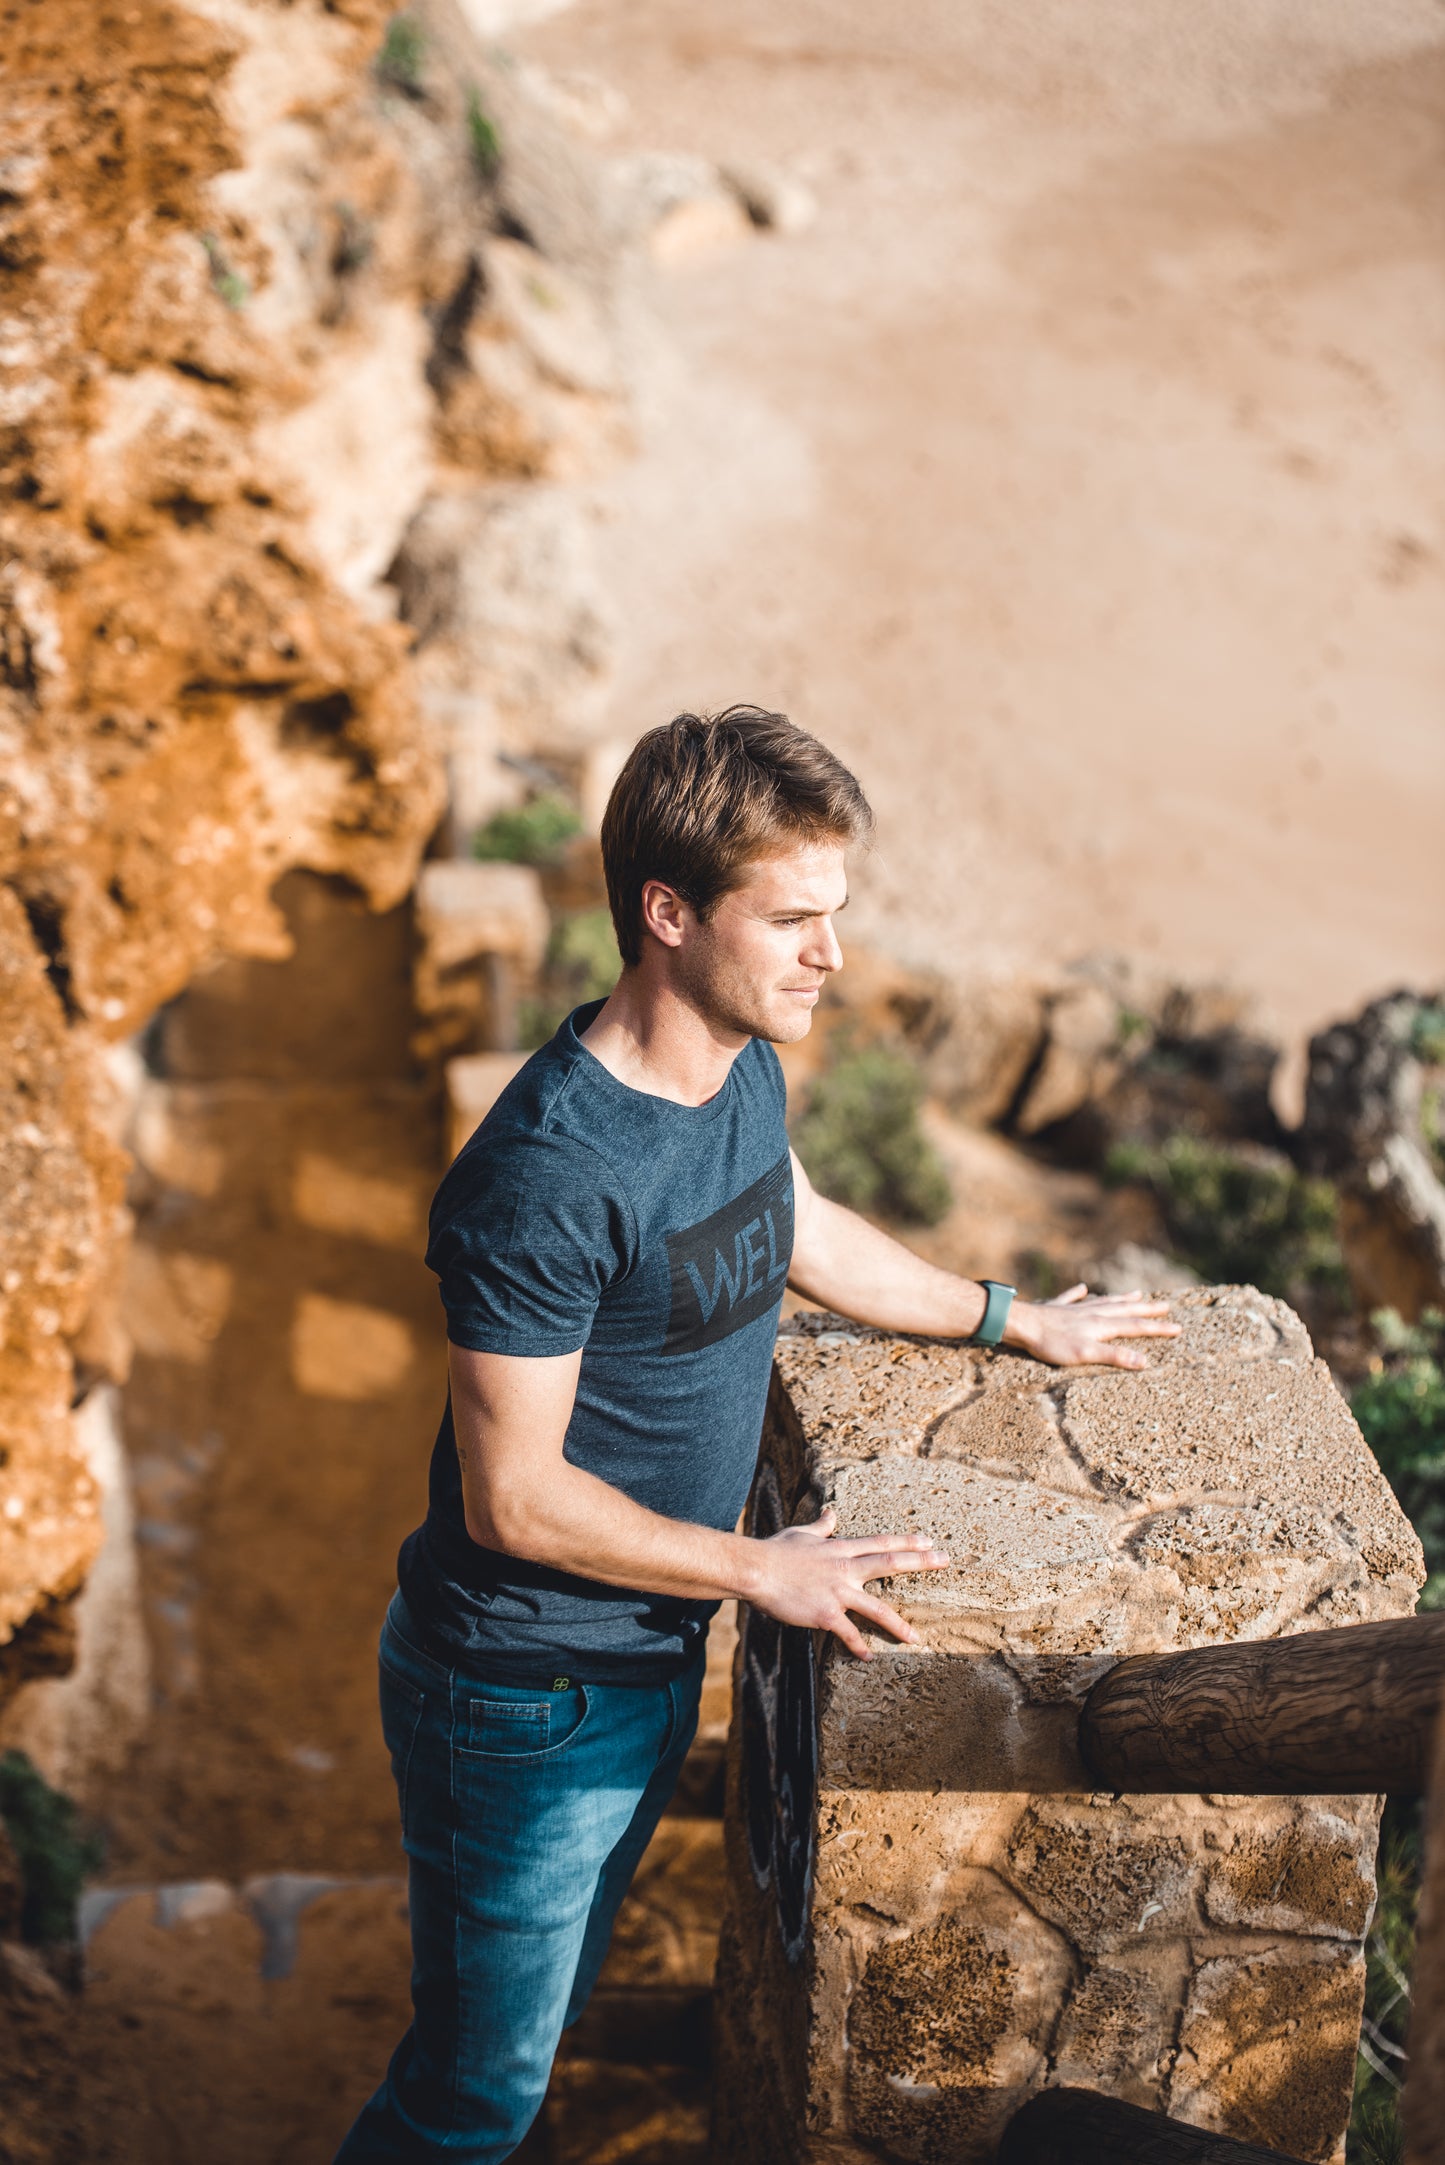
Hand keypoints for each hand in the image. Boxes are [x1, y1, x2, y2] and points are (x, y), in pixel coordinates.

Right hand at [746, 1505, 949, 1659]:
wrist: (755, 1569)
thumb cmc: (775, 1550)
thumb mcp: (802, 1533)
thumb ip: (822, 1526)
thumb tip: (831, 1512)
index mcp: (840, 1550)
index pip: (881, 1543)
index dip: (907, 1541)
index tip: (929, 1540)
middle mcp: (845, 1569)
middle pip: (891, 1563)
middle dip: (921, 1562)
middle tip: (946, 1560)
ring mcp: (837, 1592)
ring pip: (877, 1608)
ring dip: (899, 1624)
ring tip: (916, 1638)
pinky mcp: (825, 1614)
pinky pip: (848, 1633)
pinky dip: (859, 1646)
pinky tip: (869, 1656)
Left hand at [1007, 1284, 1180, 1369]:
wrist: (1021, 1324)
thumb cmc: (1052, 1343)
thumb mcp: (1086, 1354)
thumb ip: (1115, 1356)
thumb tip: (1144, 1361)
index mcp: (1101, 1325)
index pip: (1136, 1327)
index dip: (1158, 1328)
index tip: (1178, 1328)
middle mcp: (1092, 1314)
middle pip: (1125, 1310)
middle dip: (1147, 1309)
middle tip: (1166, 1306)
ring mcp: (1074, 1309)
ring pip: (1104, 1302)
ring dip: (1121, 1299)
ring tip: (1136, 1293)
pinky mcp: (1056, 1308)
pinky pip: (1072, 1298)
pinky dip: (1079, 1294)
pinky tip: (1084, 1289)